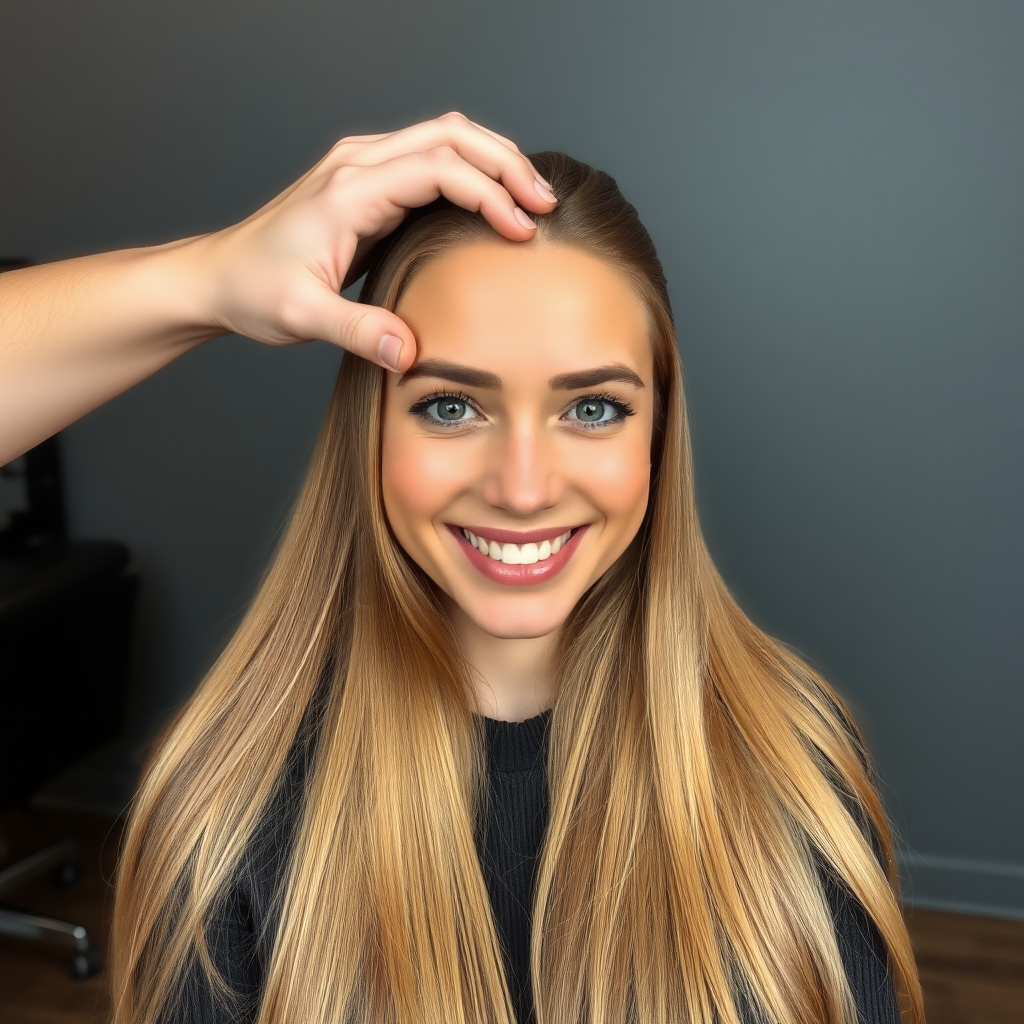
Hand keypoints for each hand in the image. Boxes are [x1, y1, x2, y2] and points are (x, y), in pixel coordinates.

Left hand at [195, 112, 556, 371]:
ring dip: (493, 161)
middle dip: (506, 163)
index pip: (438, 169)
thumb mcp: (301, 317)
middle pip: (451, 134)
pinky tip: (492, 204)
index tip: (521, 231)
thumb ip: (357, 332)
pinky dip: (471, 173)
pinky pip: (431, 160)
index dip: (489, 195)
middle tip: (546, 202)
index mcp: (348, 190)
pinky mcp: (368, 185)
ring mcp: (362, 168)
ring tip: (532, 199)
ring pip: (445, 138)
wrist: (218, 278)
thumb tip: (408, 353)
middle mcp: (358, 165)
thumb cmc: (253, 291)